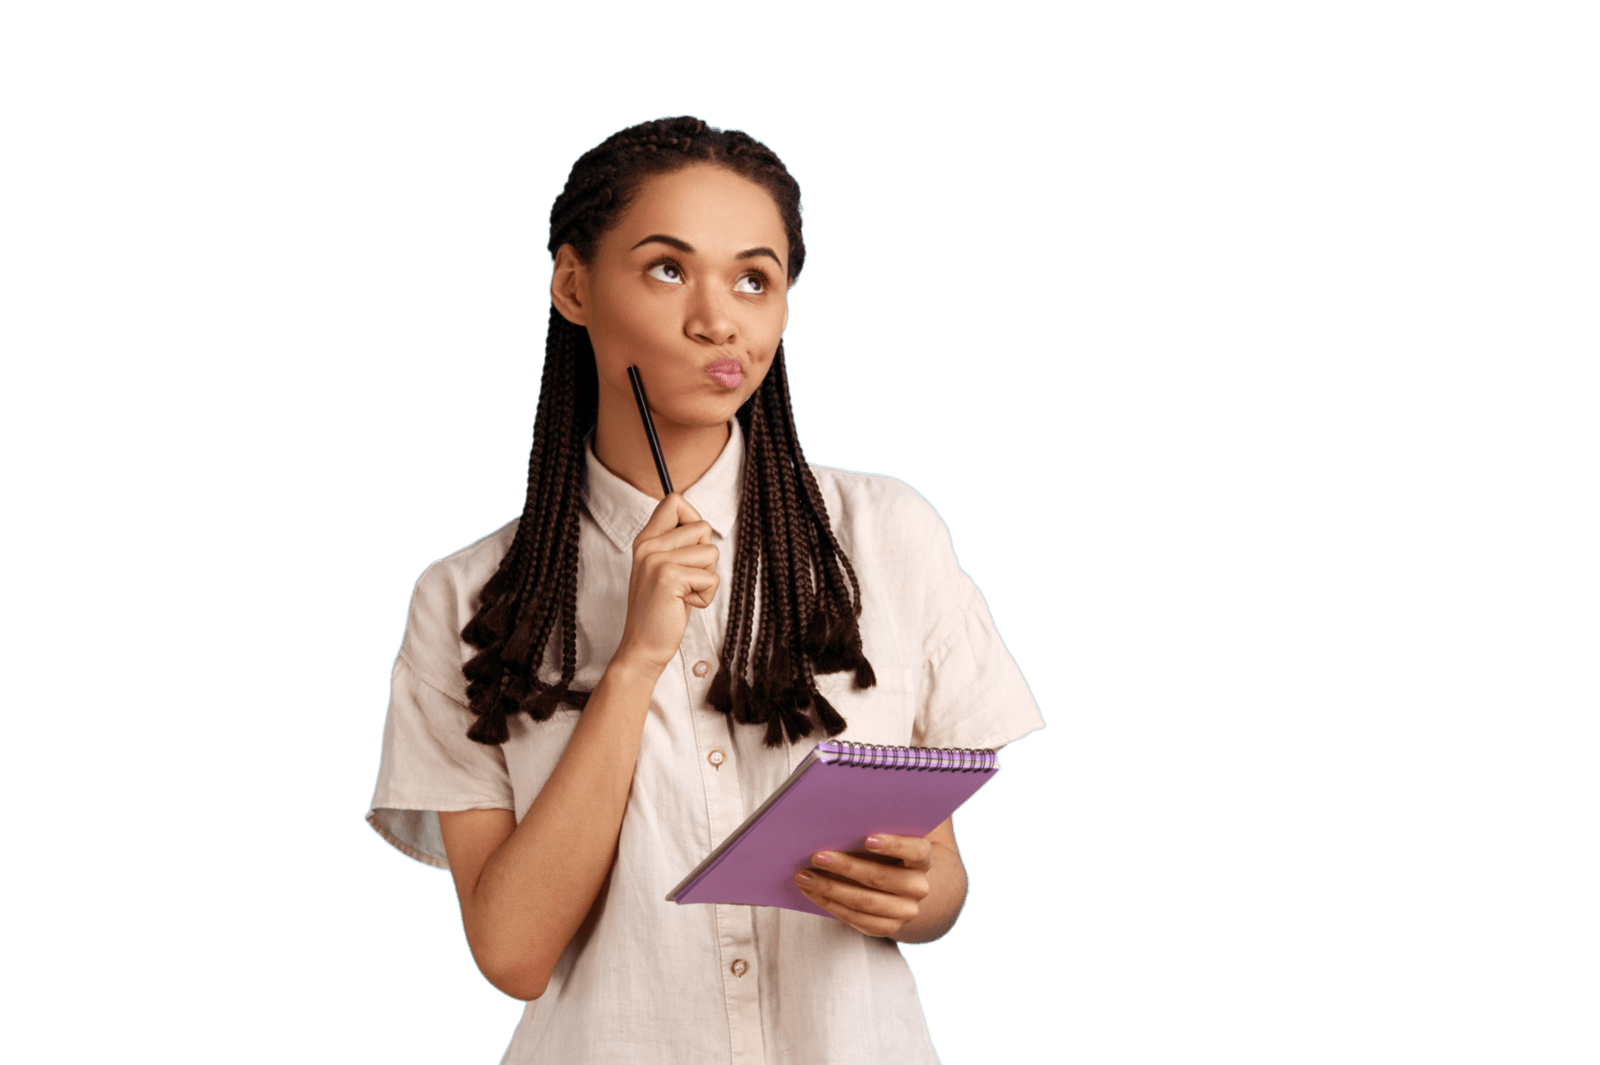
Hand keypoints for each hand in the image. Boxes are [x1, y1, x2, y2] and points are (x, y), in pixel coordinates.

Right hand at [614, 494, 718, 673]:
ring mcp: (656, 560)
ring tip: (685, 593)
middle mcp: (648, 545)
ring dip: (707, 578)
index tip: (689, 546)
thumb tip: (703, 525)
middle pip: (702, 526)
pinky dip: (706, 596)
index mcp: (646, 539)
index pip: (673, 501)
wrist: (642, 647)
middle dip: (705, 556)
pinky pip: (711, 577)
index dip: (693, 518)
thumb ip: (676, 545)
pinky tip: (685, 604)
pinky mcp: (669, 577)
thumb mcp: (663, 570)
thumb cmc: (661, 610)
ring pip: (711, 552)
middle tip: (686, 580)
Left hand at [793, 832, 932, 938]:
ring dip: (829, 889)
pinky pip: (854, 918)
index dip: (893, 844)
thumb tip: (838, 821)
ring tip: (804, 876)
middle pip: (879, 877)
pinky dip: (829, 904)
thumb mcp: (891, 839)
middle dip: (844, 867)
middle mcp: (918, 887)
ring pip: (863, 901)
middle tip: (817, 857)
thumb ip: (876, 830)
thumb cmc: (888, 852)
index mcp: (923, 859)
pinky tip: (812, 892)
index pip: (915, 850)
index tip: (867, 839)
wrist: (902, 885)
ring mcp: (905, 911)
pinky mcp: (887, 927)